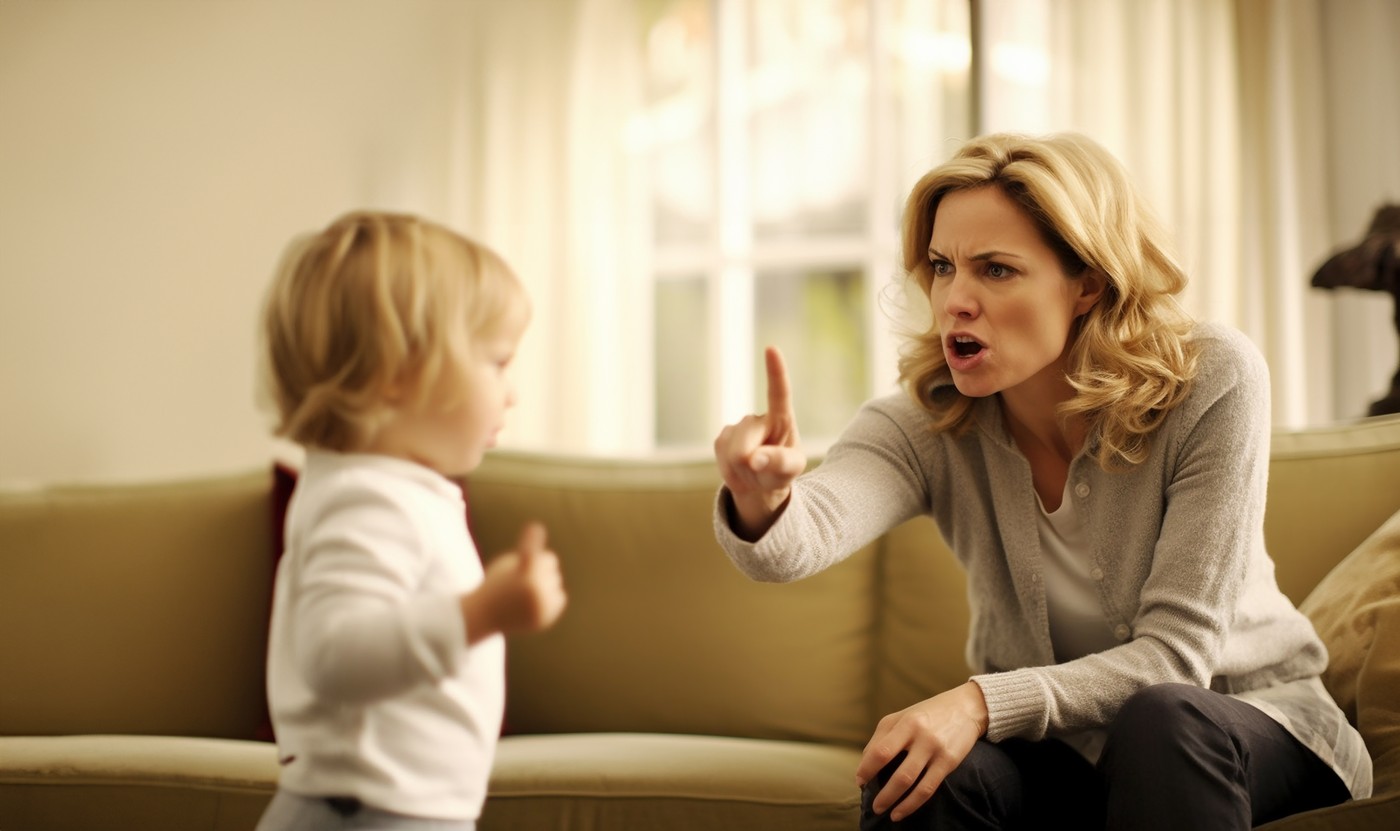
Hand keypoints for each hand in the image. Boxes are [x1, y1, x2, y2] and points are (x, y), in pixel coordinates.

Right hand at [462, 522, 566, 643]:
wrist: (485, 615)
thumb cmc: (496, 584)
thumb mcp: (506, 564)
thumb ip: (528, 556)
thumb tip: (550, 563)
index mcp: (521, 572)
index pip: (529, 552)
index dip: (531, 538)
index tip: (535, 527)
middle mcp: (534, 589)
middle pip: (550, 560)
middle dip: (539, 565)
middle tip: (521, 575)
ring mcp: (542, 604)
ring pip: (556, 580)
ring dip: (544, 582)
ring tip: (524, 591)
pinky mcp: (547, 616)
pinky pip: (560, 597)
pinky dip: (550, 598)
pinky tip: (533, 601)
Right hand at [712, 346, 806, 538]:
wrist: (760, 483)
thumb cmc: (781, 471)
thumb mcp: (790, 470)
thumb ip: (778, 463)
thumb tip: (754, 459)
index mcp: (781, 418)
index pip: (779, 392)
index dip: (775, 371)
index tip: (771, 349)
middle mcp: (758, 418)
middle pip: (745, 442)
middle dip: (749, 463)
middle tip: (760, 471)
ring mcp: (737, 427)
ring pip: (733, 452)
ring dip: (741, 469)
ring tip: (752, 471)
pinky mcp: (722, 438)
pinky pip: (722, 457)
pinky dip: (731, 472)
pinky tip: (739, 470)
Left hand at [854, 681, 988, 821]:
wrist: (966, 707)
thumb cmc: (926, 714)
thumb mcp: (902, 717)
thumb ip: (882, 737)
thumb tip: (865, 763)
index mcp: (905, 722)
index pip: (880, 751)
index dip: (866, 769)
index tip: (860, 781)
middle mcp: (920, 735)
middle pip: (897, 770)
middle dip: (882, 793)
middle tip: (873, 806)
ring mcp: (936, 749)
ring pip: (912, 782)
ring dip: (894, 800)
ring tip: (885, 812)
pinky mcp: (949, 761)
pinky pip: (928, 787)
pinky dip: (912, 803)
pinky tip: (902, 811)